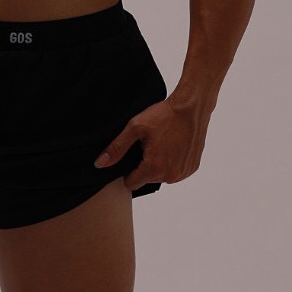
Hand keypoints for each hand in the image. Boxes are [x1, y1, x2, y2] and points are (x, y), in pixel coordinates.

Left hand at [93, 95, 209, 190]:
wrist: (191, 108)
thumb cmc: (163, 116)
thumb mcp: (135, 128)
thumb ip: (117, 148)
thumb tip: (100, 164)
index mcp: (154, 168)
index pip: (132, 183)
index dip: (128, 171)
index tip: (133, 155)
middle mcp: (170, 176)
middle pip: (147, 179)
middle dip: (145, 166)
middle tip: (149, 145)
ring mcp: (183, 173)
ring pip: (162, 176)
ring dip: (159, 165)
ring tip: (161, 144)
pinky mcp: (192, 168)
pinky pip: (176, 172)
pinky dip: (172, 162)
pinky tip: (172, 146)